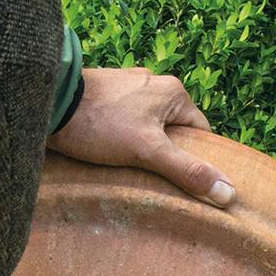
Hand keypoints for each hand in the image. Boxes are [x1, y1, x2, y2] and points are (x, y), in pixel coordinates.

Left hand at [48, 67, 236, 207]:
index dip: (194, 159)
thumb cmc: (99, 124)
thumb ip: (187, 171)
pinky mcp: (104, 95)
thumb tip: (228, 193)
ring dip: (141, 148)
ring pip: (147, 126)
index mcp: (173, 91)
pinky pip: (124, 121)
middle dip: (165, 154)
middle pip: (172, 130)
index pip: (199, 132)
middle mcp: (153, 82)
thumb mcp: (149, 152)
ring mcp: (127, 86)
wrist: (47, 102)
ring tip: (127, 168)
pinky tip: (107, 153)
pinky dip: (120, 138)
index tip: (183, 180)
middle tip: (152, 178)